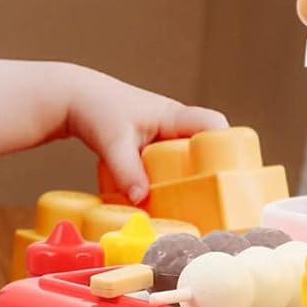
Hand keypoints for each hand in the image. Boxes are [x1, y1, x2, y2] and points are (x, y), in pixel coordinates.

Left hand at [60, 66, 226, 202]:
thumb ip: (127, 171)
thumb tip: (142, 200)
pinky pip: (170, 164)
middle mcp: (174, 124)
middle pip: (206, 146)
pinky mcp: (151, 147)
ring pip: (187, 158)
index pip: (213, 125)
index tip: (232, 173)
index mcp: (173, 116)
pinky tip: (167, 202)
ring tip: (196, 207)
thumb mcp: (113, 142)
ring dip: (191, 178)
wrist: (74, 99)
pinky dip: (172, 180)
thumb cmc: (96, 109)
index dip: (227, 145)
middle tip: (216, 200)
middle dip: (213, 170)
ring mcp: (163, 135)